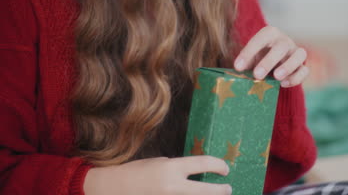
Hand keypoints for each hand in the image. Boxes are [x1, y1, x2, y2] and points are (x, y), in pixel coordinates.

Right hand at [84, 156, 231, 194]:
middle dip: (221, 190)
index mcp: (171, 168)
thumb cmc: (136, 172)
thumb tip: (195, 172)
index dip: (218, 165)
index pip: (203, 164)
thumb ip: (178, 168)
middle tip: (228, 188)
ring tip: (213, 194)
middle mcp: (173, 186)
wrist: (113, 189)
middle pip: (206, 191)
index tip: (225, 168)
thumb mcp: (159, 162)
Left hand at [234, 26, 308, 86]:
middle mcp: (285, 41)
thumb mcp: (250, 57)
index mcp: (270, 34)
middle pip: (281, 47)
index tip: (238, 67)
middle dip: (269, 61)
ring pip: (299, 55)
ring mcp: (296, 52)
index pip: (260, 38)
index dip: (249, 52)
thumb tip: (238, 70)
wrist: (274, 63)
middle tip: (257, 75)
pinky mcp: (302, 65)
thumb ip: (245, 62)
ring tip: (276, 77)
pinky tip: (283, 84)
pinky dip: (296, 78)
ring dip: (288, 66)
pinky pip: (304, 70)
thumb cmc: (259, 58)